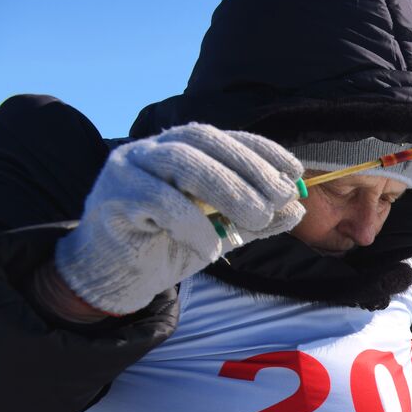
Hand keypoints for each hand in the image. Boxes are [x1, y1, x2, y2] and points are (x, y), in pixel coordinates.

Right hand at [55, 123, 304, 314]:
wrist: (116, 274)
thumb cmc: (169, 244)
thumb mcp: (222, 232)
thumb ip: (255, 221)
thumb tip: (297, 210)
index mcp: (182, 150)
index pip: (225, 138)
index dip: (261, 149)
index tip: (294, 171)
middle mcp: (154, 149)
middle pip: (204, 141)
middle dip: (249, 168)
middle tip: (279, 198)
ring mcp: (130, 167)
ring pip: (181, 161)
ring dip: (227, 188)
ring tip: (256, 218)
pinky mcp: (114, 196)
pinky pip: (157, 201)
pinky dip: (191, 223)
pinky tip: (210, 245)